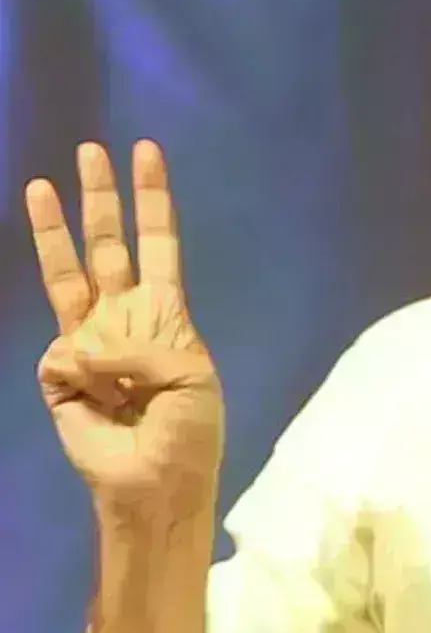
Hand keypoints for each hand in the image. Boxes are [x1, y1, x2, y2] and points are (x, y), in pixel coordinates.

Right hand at [27, 140, 223, 517]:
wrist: (157, 482)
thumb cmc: (188, 431)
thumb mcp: (192, 378)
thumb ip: (143, 346)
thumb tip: (81, 343)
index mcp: (167, 313)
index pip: (159, 245)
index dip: (153, 202)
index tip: (147, 152)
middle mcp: (124, 316)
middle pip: (109, 245)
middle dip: (100, 198)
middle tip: (92, 150)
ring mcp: (89, 340)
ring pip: (66, 275)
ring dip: (54, 231)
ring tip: (37, 185)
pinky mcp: (59, 372)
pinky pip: (65, 355)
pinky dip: (84, 377)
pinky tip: (99, 401)